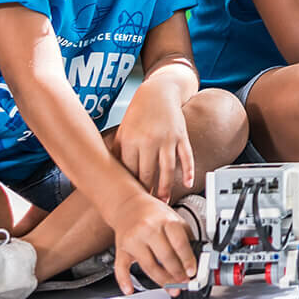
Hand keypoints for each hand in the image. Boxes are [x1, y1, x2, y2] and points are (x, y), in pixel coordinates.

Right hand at [112, 192, 196, 294]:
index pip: (179, 242)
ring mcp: (134, 239)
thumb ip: (185, 236)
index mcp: (165, 220)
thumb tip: (197, 257)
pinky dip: (124, 280)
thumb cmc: (152, 213)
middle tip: (184, 283)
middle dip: (177, 274)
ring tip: (172, 288)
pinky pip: (121, 267)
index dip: (187, 260)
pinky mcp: (121, 248)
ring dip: (162, 281)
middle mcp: (148, 228)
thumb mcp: (173, 217)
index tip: (192, 272)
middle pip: (165, 257)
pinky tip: (130, 289)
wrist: (128, 204)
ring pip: (148, 266)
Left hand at [113, 86, 194, 201]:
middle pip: (147, 173)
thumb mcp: (123, 129)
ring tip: (163, 202)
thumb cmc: (139, 111)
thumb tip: (109, 170)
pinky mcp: (181, 136)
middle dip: (147, 192)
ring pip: (167, 169)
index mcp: (131, 140)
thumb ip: (117, 150)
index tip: (131, 198)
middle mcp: (149, 140)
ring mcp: (167, 138)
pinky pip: (186, 156)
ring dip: (165, 188)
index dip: (130, 186)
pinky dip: (189, 171)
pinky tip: (188, 183)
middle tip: (147, 207)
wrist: (159, 91)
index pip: (129, 171)